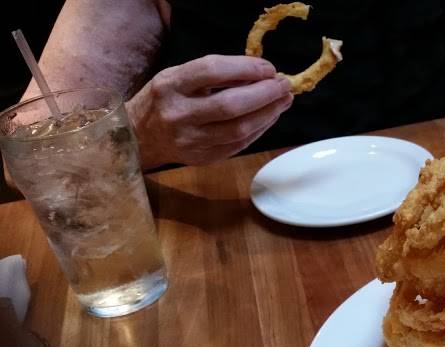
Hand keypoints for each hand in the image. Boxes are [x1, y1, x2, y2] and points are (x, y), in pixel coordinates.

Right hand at [126, 55, 292, 168]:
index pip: (213, 70)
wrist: (139, 136)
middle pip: (231, 105)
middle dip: (264, 94)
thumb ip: (215, 74)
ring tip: (283, 101)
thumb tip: (260, 74)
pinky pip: (239, 144)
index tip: (268, 68)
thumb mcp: (179, 76)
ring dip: (268, 114)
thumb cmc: (165, 99)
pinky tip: (269, 117)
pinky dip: (259, 129)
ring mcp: (191, 140)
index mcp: (170, 85)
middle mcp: (179, 114)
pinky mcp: (203, 157)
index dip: (246, 68)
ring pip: (239, 129)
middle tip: (284, 85)